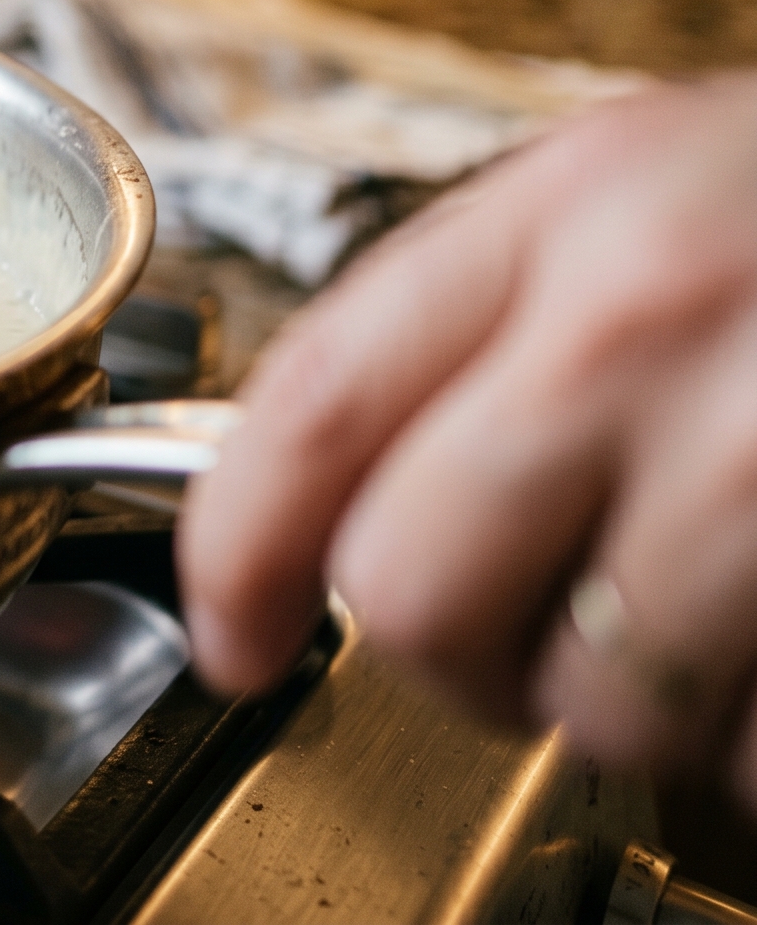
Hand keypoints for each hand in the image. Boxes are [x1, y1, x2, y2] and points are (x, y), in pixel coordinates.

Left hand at [180, 74, 756, 799]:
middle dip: (446, 643)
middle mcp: (650, 327)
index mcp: (567, 214)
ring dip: (631, 699)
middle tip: (515, 620)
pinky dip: (756, 737)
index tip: (232, 627)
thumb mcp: (644, 184)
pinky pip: (753, 750)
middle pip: (412, 588)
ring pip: (590, 703)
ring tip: (702, 607)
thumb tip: (326, 494)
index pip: (312, 407)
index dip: (233, 550)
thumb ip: (483, 317)